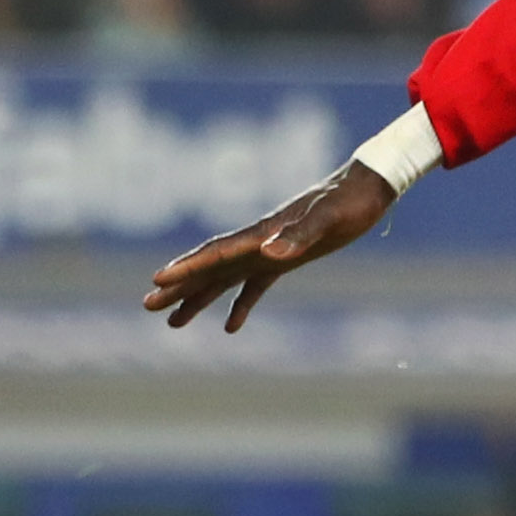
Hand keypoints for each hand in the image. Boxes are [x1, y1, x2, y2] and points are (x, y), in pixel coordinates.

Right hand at [142, 164, 394, 331]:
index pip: (216, 253)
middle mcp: (258, 242)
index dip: (186, 267)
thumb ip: (299, 235)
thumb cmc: (349, 202)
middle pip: (209, 268)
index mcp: (262, 233)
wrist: (368, 188)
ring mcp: (269, 250)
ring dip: (197, 298)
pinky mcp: (288, 258)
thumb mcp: (329, 219)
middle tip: (147, 307)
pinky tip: (229, 327)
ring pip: (224, 279)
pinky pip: (254, 284)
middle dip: (178, 287)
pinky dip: (240, 304)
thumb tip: (269, 253)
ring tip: (171, 322)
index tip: (157, 282)